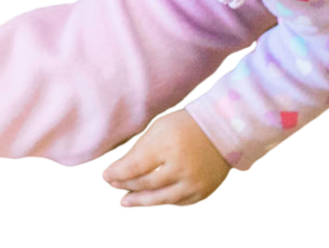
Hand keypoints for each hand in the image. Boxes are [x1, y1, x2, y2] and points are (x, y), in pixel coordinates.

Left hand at [101, 109, 231, 209]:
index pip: (135, 166)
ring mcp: (192, 183)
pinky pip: (177, 203)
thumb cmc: (186, 125)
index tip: (105, 175)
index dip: (117, 173)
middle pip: (145, 183)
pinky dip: (162, 202)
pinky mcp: (202, 194)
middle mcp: (180, 167)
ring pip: (159, 199)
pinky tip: (151, 201)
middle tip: (112, 185)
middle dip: (125, 185)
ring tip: (124, 202)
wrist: (223, 131)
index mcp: (167, 145)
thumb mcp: (160, 127)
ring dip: (138, 201)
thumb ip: (141, 146)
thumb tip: (121, 166)